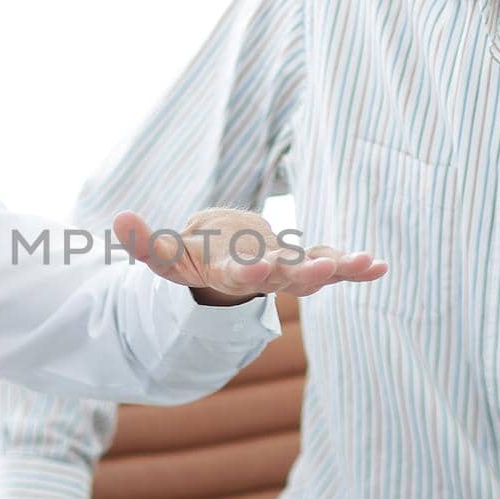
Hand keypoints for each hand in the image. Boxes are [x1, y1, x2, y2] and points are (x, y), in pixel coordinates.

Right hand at [112, 208, 386, 307]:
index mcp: (228, 274)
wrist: (225, 269)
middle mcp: (263, 278)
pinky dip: (356, 265)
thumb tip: (118, 220)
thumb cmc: (195, 257)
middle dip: (305, 273)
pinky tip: (380, 264)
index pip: (237, 275)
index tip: (257, 268)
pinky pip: (334, 261)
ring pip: (315, 271)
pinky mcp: (308, 261)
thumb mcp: (170, 253)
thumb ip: (146, 242)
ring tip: (367, 262)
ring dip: (341, 268)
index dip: (247, 272)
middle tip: (326, 268)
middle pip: (284, 278)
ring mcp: (288, 272)